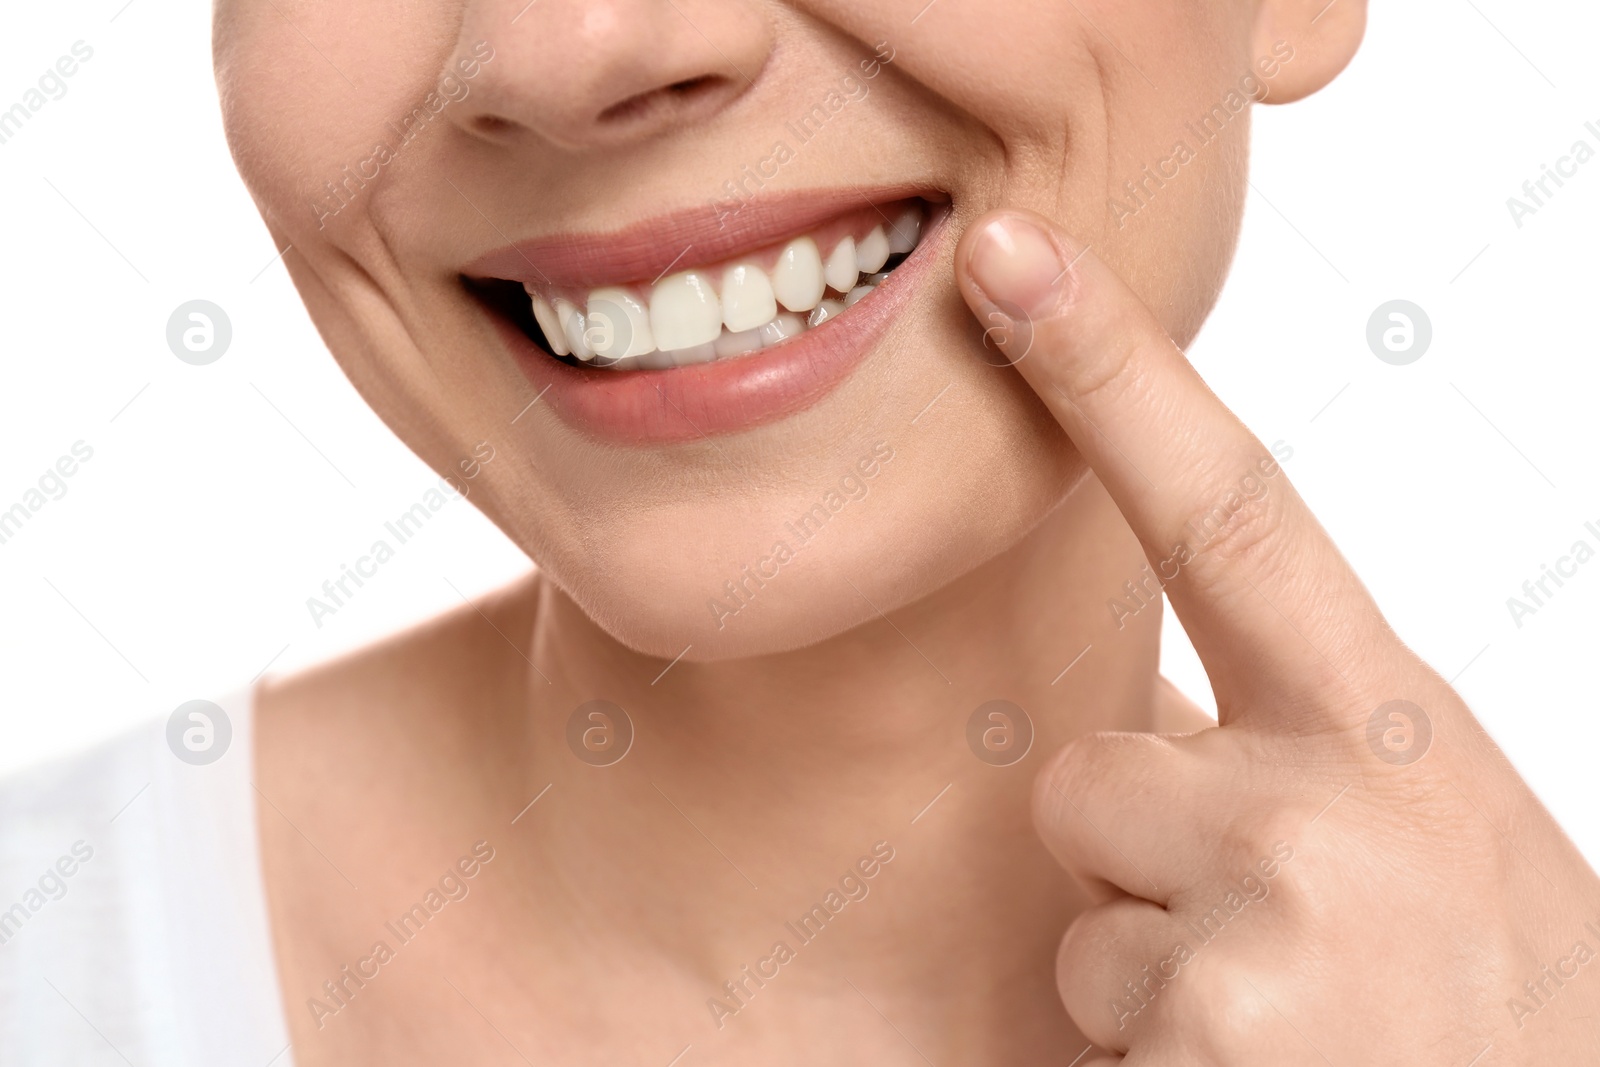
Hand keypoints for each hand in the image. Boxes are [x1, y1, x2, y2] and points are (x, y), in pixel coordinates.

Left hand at [954, 209, 1599, 1064]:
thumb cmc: (1501, 1003)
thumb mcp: (1432, 830)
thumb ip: (1289, 746)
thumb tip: (1135, 712)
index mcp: (1390, 722)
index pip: (1228, 506)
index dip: (1109, 371)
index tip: (1011, 260)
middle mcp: (1319, 806)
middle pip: (1089, 771)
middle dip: (1137, 853)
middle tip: (1277, 943)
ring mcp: (1256, 931)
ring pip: (1084, 917)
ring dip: (1157, 975)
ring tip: (1293, 1033)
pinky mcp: (1200, 1042)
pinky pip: (1090, 1023)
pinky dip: (1155, 1065)